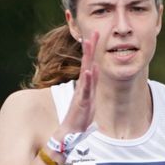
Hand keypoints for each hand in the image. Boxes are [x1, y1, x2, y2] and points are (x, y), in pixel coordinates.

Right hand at [54, 28, 99, 147]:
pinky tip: (89, 69)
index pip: (89, 64)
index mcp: (85, 85)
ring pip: (86, 72)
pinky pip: (85, 89)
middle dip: (90, 48)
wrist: (70, 132)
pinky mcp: (82, 102)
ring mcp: (82, 93)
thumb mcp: (89, 97)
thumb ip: (92, 83)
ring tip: (89, 44)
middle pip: (87, 63)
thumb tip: (95, 69)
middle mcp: (83, 86)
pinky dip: (87, 79)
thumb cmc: (79, 116)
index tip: (94, 36)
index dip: (91, 50)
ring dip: (88, 57)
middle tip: (93, 32)